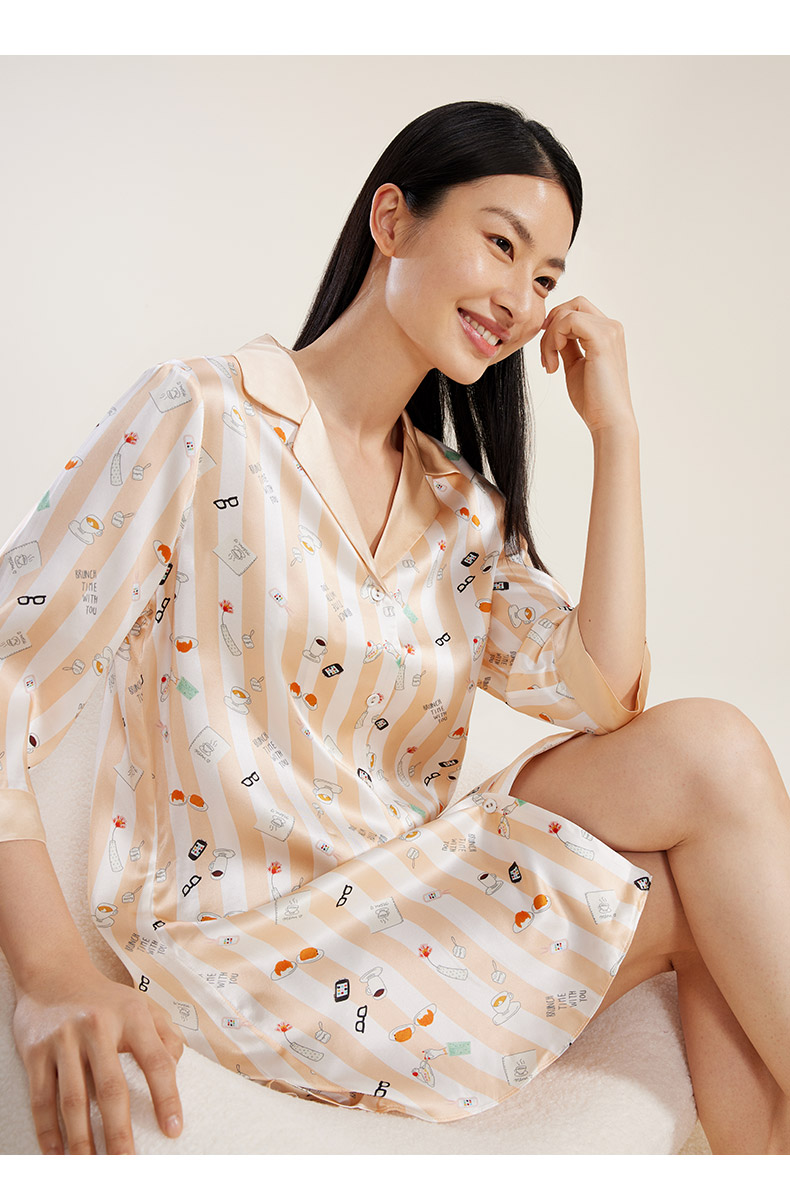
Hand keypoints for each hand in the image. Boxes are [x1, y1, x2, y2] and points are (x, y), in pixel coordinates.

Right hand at [12, 966, 184, 1153]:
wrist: (54, 975)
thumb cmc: (105, 999)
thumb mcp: (142, 1006)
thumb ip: (166, 1034)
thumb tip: (175, 1068)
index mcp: (131, 1016)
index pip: (156, 1061)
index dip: (167, 1098)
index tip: (173, 1130)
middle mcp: (97, 1026)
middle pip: (111, 1089)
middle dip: (119, 1132)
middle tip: (126, 1165)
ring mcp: (64, 1039)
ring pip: (73, 1100)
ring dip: (81, 1140)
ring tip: (89, 1169)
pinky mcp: (36, 1051)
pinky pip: (42, 1098)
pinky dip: (48, 1131)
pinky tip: (57, 1154)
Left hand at [540, 296, 636, 434]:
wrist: (608, 421)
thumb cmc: (593, 399)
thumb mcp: (575, 365)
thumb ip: (567, 346)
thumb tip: (553, 332)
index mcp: (608, 333)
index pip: (578, 310)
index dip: (556, 325)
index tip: (547, 352)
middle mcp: (612, 327)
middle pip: (573, 304)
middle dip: (552, 325)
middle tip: (546, 355)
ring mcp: (609, 331)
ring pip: (567, 313)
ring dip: (549, 337)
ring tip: (550, 364)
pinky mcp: (602, 339)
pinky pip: (568, 321)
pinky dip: (553, 340)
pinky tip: (554, 364)